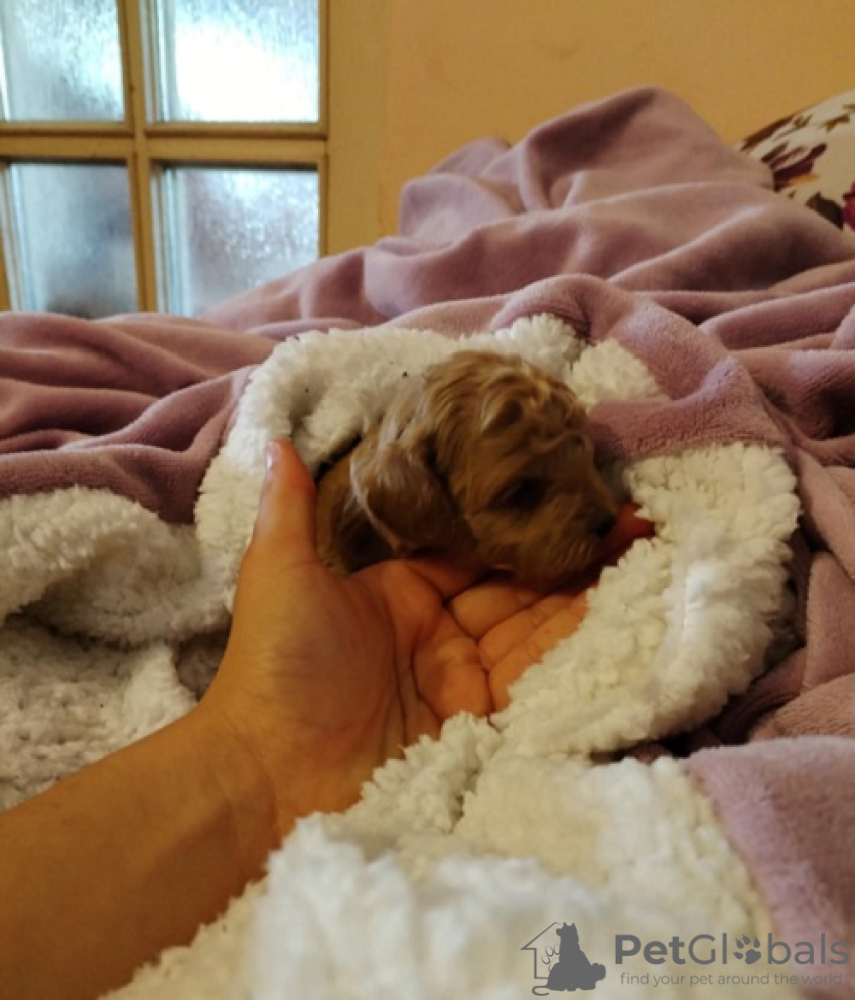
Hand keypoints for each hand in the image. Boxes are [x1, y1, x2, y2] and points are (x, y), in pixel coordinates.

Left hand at [201, 441, 653, 833]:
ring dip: (578, 591)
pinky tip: (612, 607)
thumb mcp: (280, 573)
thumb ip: (289, 508)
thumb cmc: (278, 664)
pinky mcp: (478, 719)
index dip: (511, 521)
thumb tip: (277, 442)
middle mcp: (435, 629)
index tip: (556, 489)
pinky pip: (532, 673)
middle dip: (560, 553)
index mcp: (396, 589)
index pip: (466, 547)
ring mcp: (459, 675)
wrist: (272, 774)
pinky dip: (571, 642)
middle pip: (509, 584)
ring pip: (529, 624)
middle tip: (619, 517)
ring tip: (634, 550)